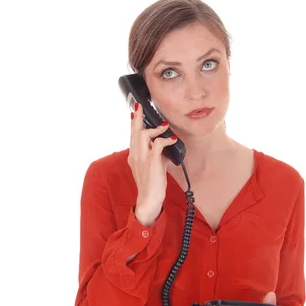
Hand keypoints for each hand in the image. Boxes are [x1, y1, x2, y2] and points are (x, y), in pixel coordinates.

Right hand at [127, 103, 177, 225]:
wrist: (149, 199)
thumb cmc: (151, 184)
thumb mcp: (153, 166)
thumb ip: (156, 154)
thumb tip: (165, 145)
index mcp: (134, 156)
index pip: (132, 136)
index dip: (133, 123)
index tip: (135, 111)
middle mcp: (135, 155)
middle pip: (135, 132)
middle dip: (137, 117)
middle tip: (140, 106)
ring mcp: (142, 158)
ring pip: (144, 135)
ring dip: (155, 129)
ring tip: (164, 127)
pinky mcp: (152, 162)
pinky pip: (158, 145)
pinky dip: (166, 140)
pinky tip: (173, 139)